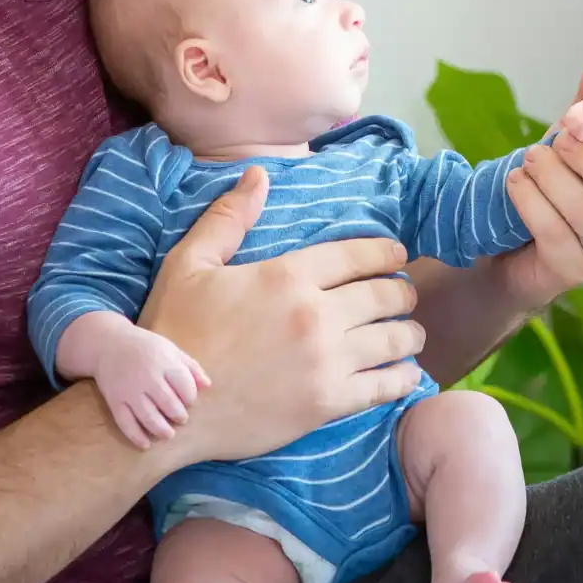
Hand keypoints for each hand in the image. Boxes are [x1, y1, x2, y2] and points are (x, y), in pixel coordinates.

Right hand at [57, 313, 210, 450]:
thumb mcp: (171, 350)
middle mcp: (148, 378)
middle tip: (180, 419)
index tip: (188, 401)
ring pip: (148, 417)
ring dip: (162, 430)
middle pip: (169, 404)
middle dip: (179, 416)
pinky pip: (125, 423)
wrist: (108, 345)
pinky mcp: (115, 401)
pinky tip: (146, 444)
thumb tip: (208, 387)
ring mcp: (130, 391)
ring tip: (169, 433)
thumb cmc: (146, 348)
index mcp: (165, 363)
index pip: (185, 387)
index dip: (190, 398)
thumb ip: (191, 368)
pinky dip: (136, 436)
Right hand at [136, 167, 428, 466]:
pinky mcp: (328, 403)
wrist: (170, 408)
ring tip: (412, 333)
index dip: (386, 253)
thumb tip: (258, 174)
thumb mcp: (189, 264)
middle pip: (384, 295)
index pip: (357, 255)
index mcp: (287, 276)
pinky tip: (409, 372)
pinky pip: (384, 386)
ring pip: (393, 339)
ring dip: (410, 332)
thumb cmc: (175, 333)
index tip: (398, 255)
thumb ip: (228, 218)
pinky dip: (404, 377)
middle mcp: (315, 315)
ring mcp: (325, 361)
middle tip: (405, 295)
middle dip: (402, 292)